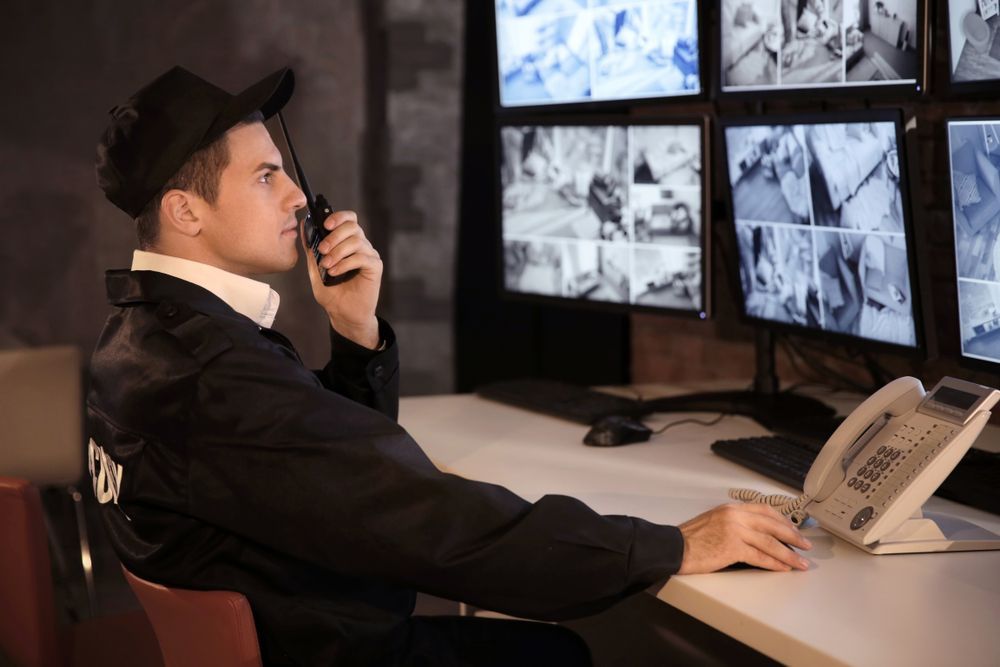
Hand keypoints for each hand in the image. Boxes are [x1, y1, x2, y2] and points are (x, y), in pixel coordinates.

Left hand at [301, 211, 381, 348]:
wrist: (343, 314)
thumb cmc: (332, 292)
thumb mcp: (315, 267)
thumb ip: (311, 248)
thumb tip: (304, 226)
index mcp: (347, 242)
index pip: (349, 219)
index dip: (338, 217)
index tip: (325, 225)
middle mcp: (361, 246)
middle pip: (353, 226)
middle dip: (334, 235)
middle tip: (322, 250)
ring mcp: (369, 255)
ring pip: (356, 241)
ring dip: (338, 251)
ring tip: (327, 265)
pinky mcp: (375, 267)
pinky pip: (362, 257)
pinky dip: (345, 263)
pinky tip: (335, 272)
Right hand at [677, 503, 811, 573]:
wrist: (674, 547)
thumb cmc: (690, 538)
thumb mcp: (713, 520)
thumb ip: (733, 523)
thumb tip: (754, 535)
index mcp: (731, 508)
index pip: (764, 510)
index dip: (782, 521)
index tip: (792, 529)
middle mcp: (735, 516)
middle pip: (772, 525)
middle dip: (793, 536)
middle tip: (805, 544)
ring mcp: (735, 531)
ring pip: (770, 542)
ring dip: (789, 554)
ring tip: (801, 562)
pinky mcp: (733, 548)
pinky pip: (760, 557)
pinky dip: (775, 563)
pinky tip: (784, 568)